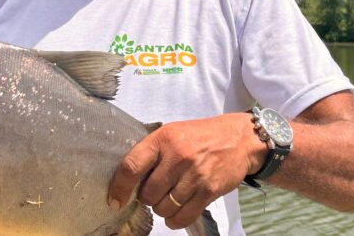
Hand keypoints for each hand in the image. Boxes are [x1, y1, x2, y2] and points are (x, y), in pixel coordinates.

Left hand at [108, 114, 265, 229]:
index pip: (132, 166)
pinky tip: (177, 212)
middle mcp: (177, 156)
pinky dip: (175, 220)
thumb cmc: (200, 136)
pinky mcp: (209, 190)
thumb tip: (127, 179)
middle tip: (154, 192)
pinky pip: (184, 216)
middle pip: (148, 193)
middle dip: (147, 198)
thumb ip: (151, 152)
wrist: (239, 139)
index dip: (119, 187)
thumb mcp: (172, 133)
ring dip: (162, 209)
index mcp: (163, 139)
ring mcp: (194, 175)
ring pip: (164, 208)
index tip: (115, 199)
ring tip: (169, 198)